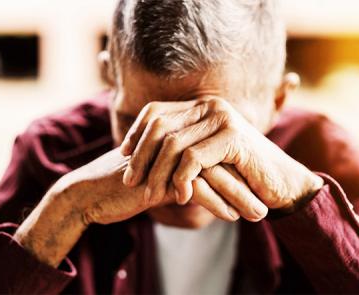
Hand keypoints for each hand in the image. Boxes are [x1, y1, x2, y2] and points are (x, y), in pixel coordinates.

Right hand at [14, 145, 251, 266]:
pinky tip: (231, 217)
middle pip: (220, 160)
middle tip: (269, 201)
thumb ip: (184, 175)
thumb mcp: (159, 177)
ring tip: (258, 214)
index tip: (258, 188)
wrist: (90, 193)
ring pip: (212, 174)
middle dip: (246, 183)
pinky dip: (216, 204)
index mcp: (175, 139)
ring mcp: (165, 158)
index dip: (239, 171)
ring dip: (238, 195)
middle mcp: (173, 143)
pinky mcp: (157, 177)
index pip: (216, 152)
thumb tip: (212, 185)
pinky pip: (195, 189)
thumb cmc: (125, 186)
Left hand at [121, 97, 322, 213]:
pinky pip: (193, 158)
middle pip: (159, 126)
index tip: (122, 154)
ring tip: (149, 195)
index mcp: (201, 107)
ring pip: (173, 144)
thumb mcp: (205, 157)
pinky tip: (180, 196)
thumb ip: (181, 147)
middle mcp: (210, 107)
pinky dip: (181, 179)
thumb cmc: (240, 172)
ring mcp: (223, 119)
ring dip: (157, 173)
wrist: (280, 181)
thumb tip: (140, 152)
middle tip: (130, 181)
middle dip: (139, 156)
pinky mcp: (233, 137)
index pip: (156, 112)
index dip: (136, 133)